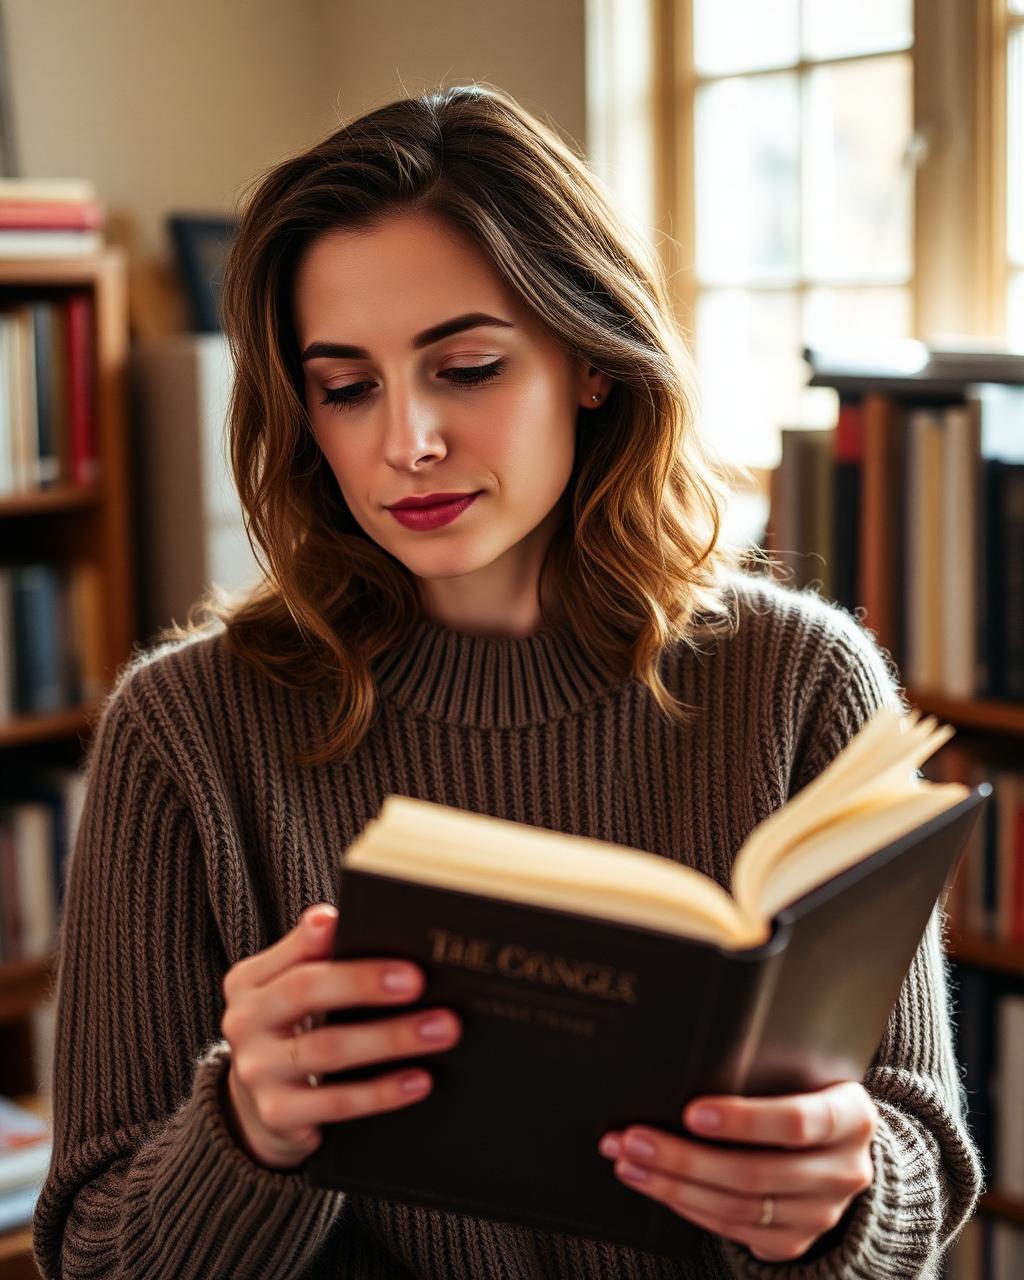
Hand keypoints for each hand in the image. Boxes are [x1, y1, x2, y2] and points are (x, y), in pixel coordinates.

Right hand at [220, 903, 461, 1169]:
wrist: (260, 1104)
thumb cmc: (296, 1027)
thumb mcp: (294, 989)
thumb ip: (318, 955)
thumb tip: (355, 921)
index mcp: (250, 980)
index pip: (292, 949)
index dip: (321, 937)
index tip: (361, 925)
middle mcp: (245, 1022)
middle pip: (305, 990)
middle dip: (365, 983)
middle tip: (419, 981)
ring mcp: (257, 1071)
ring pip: (329, 1049)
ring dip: (391, 1038)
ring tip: (441, 1029)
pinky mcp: (278, 1114)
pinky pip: (337, 1103)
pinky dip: (382, 1092)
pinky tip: (420, 1080)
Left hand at [597, 1081, 876, 1262]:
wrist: (839, 1145)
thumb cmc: (807, 1092)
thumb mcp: (803, 1073)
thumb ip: (764, 1070)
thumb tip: (686, 1064)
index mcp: (852, 1116)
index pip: (798, 1122)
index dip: (744, 1120)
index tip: (691, 1112)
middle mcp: (845, 1171)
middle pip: (756, 1173)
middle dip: (684, 1158)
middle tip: (633, 1139)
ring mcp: (823, 1213)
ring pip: (739, 1208)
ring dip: (673, 1186)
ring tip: (629, 1161)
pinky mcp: (797, 1240)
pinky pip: (735, 1230)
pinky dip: (689, 1208)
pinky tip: (658, 1186)